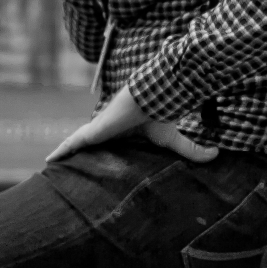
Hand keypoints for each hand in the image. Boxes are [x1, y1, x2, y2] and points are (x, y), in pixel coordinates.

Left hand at [46, 85, 219, 164]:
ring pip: (76, 146)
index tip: (93, 165)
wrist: (152, 95)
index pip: (108, 145)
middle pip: (87, 146)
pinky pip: (72, 143)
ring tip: (51, 169)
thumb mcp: (175, 138)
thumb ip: (191, 150)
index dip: (99, 154)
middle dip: (76, 156)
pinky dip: (61, 151)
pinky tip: (48, 161)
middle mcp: (107, 131)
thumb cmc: (161, 113)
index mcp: (123, 133)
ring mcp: (98, 130)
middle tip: (66, 171)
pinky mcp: (92, 131)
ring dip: (65, 155)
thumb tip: (217, 156)